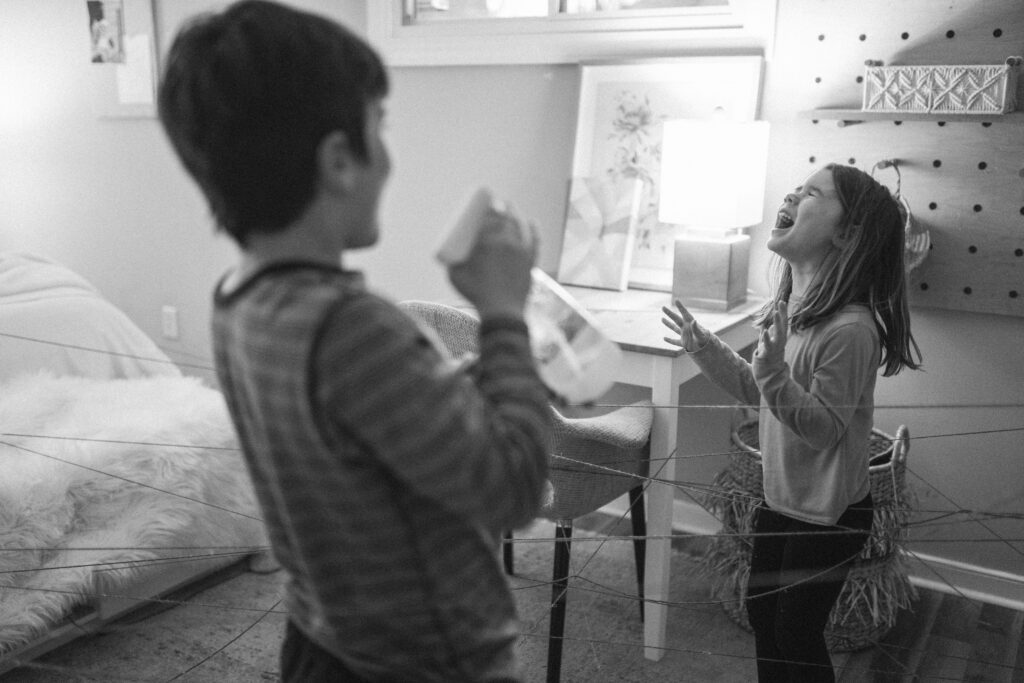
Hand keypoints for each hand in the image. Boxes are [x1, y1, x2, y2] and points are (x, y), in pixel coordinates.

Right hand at [448, 203, 537, 319]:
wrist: (501, 311)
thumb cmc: (476, 294)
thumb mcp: (456, 276)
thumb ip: (452, 263)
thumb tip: (451, 256)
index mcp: (488, 242)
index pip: (490, 216)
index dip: (490, 205)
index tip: (487, 203)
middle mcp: (507, 242)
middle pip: (506, 217)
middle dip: (503, 207)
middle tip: (498, 204)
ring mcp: (521, 252)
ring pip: (520, 226)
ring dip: (516, 214)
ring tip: (511, 209)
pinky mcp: (530, 262)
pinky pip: (534, 241)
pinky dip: (533, 230)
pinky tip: (532, 222)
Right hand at [661, 299, 709, 351]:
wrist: (708, 348)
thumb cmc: (705, 340)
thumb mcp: (701, 334)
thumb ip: (696, 328)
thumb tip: (693, 321)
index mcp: (690, 324)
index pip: (684, 314)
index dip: (680, 307)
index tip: (676, 300)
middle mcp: (686, 328)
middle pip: (676, 319)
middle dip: (669, 313)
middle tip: (663, 307)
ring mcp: (684, 335)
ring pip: (674, 328)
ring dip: (668, 324)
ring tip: (662, 319)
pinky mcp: (683, 343)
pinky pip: (675, 341)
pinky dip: (670, 340)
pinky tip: (664, 338)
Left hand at [756, 300, 787, 361]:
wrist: (769, 367)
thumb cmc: (770, 351)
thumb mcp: (771, 339)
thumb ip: (772, 331)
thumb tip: (771, 323)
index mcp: (781, 335)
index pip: (783, 321)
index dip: (783, 312)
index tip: (782, 302)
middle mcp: (780, 339)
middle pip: (783, 325)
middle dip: (782, 314)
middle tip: (781, 303)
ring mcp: (775, 345)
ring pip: (778, 333)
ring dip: (778, 323)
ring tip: (776, 313)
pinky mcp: (768, 351)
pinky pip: (768, 344)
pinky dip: (767, 337)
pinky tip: (765, 330)